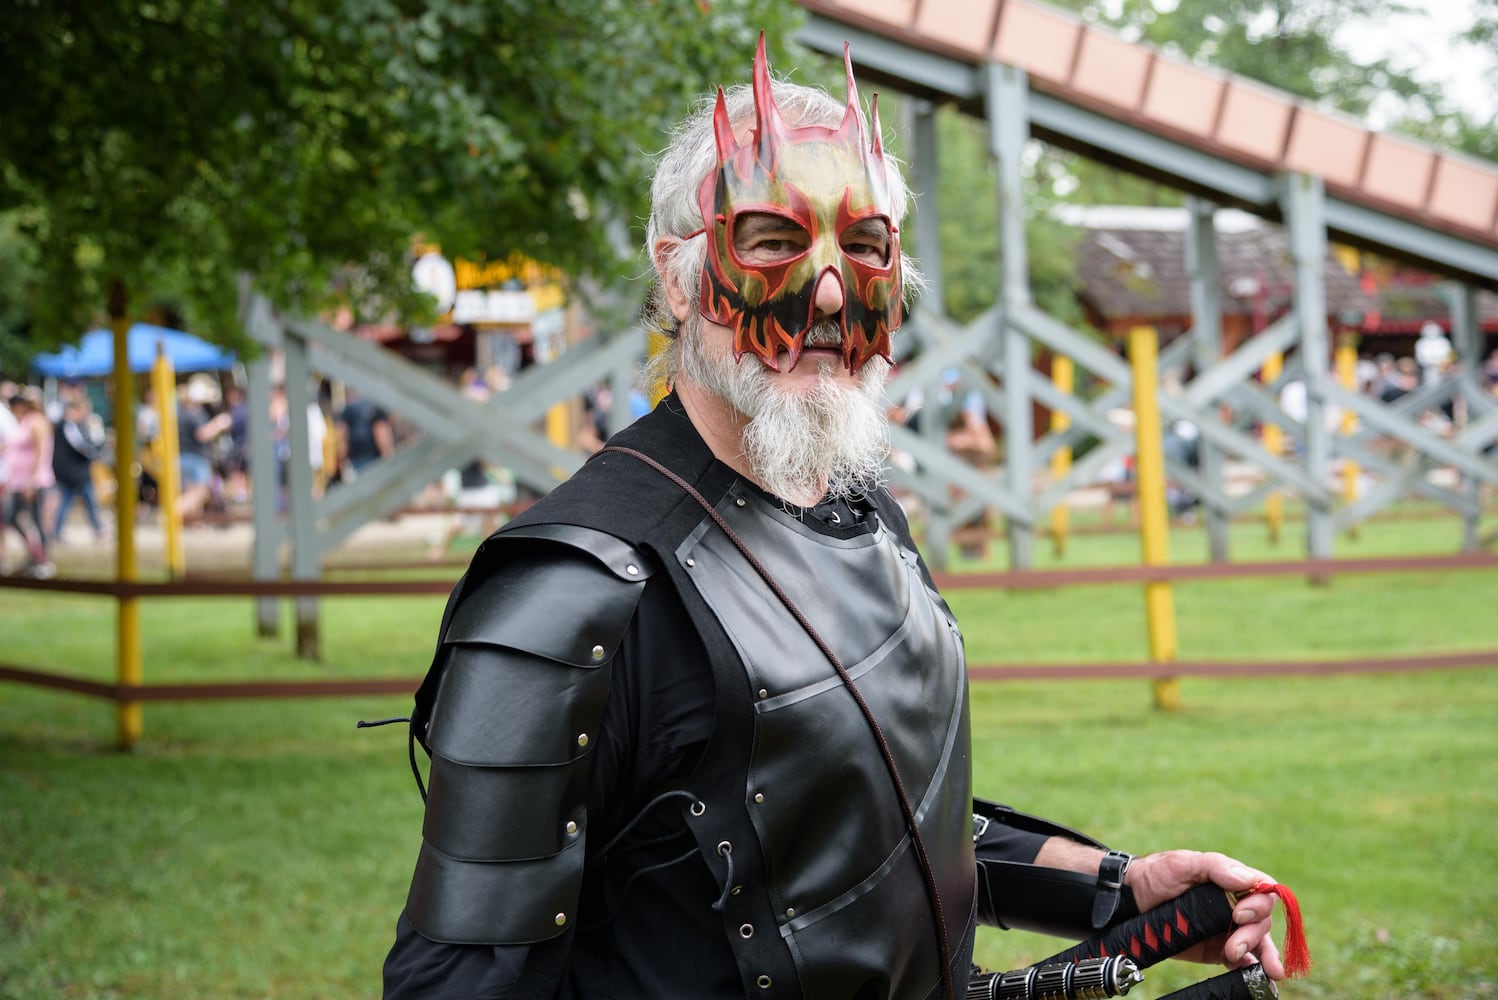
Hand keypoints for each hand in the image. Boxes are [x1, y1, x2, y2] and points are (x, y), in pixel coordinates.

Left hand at [1125, 850, 1286, 979]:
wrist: (1132, 901)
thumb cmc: (1159, 875)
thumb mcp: (1183, 863)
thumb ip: (1215, 866)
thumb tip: (1250, 879)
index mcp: (1232, 881)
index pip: (1263, 892)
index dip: (1259, 904)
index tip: (1240, 914)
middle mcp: (1236, 905)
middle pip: (1262, 921)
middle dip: (1254, 935)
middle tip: (1234, 946)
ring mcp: (1228, 928)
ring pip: (1258, 942)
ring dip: (1263, 955)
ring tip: (1262, 970)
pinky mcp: (1218, 950)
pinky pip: (1242, 960)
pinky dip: (1251, 968)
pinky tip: (1253, 974)